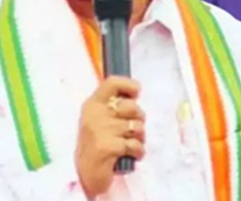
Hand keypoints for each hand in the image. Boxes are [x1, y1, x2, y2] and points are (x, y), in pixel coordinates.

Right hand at [75, 76, 145, 198]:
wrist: (85, 174)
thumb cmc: (97, 143)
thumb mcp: (100, 119)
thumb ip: (114, 106)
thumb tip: (135, 94)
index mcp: (92, 104)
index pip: (112, 83)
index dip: (129, 85)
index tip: (137, 92)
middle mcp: (95, 114)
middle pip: (132, 106)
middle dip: (139, 118)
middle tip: (132, 129)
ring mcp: (100, 130)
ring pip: (137, 126)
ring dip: (139, 137)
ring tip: (130, 143)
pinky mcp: (107, 147)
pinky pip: (136, 144)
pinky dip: (138, 151)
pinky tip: (132, 155)